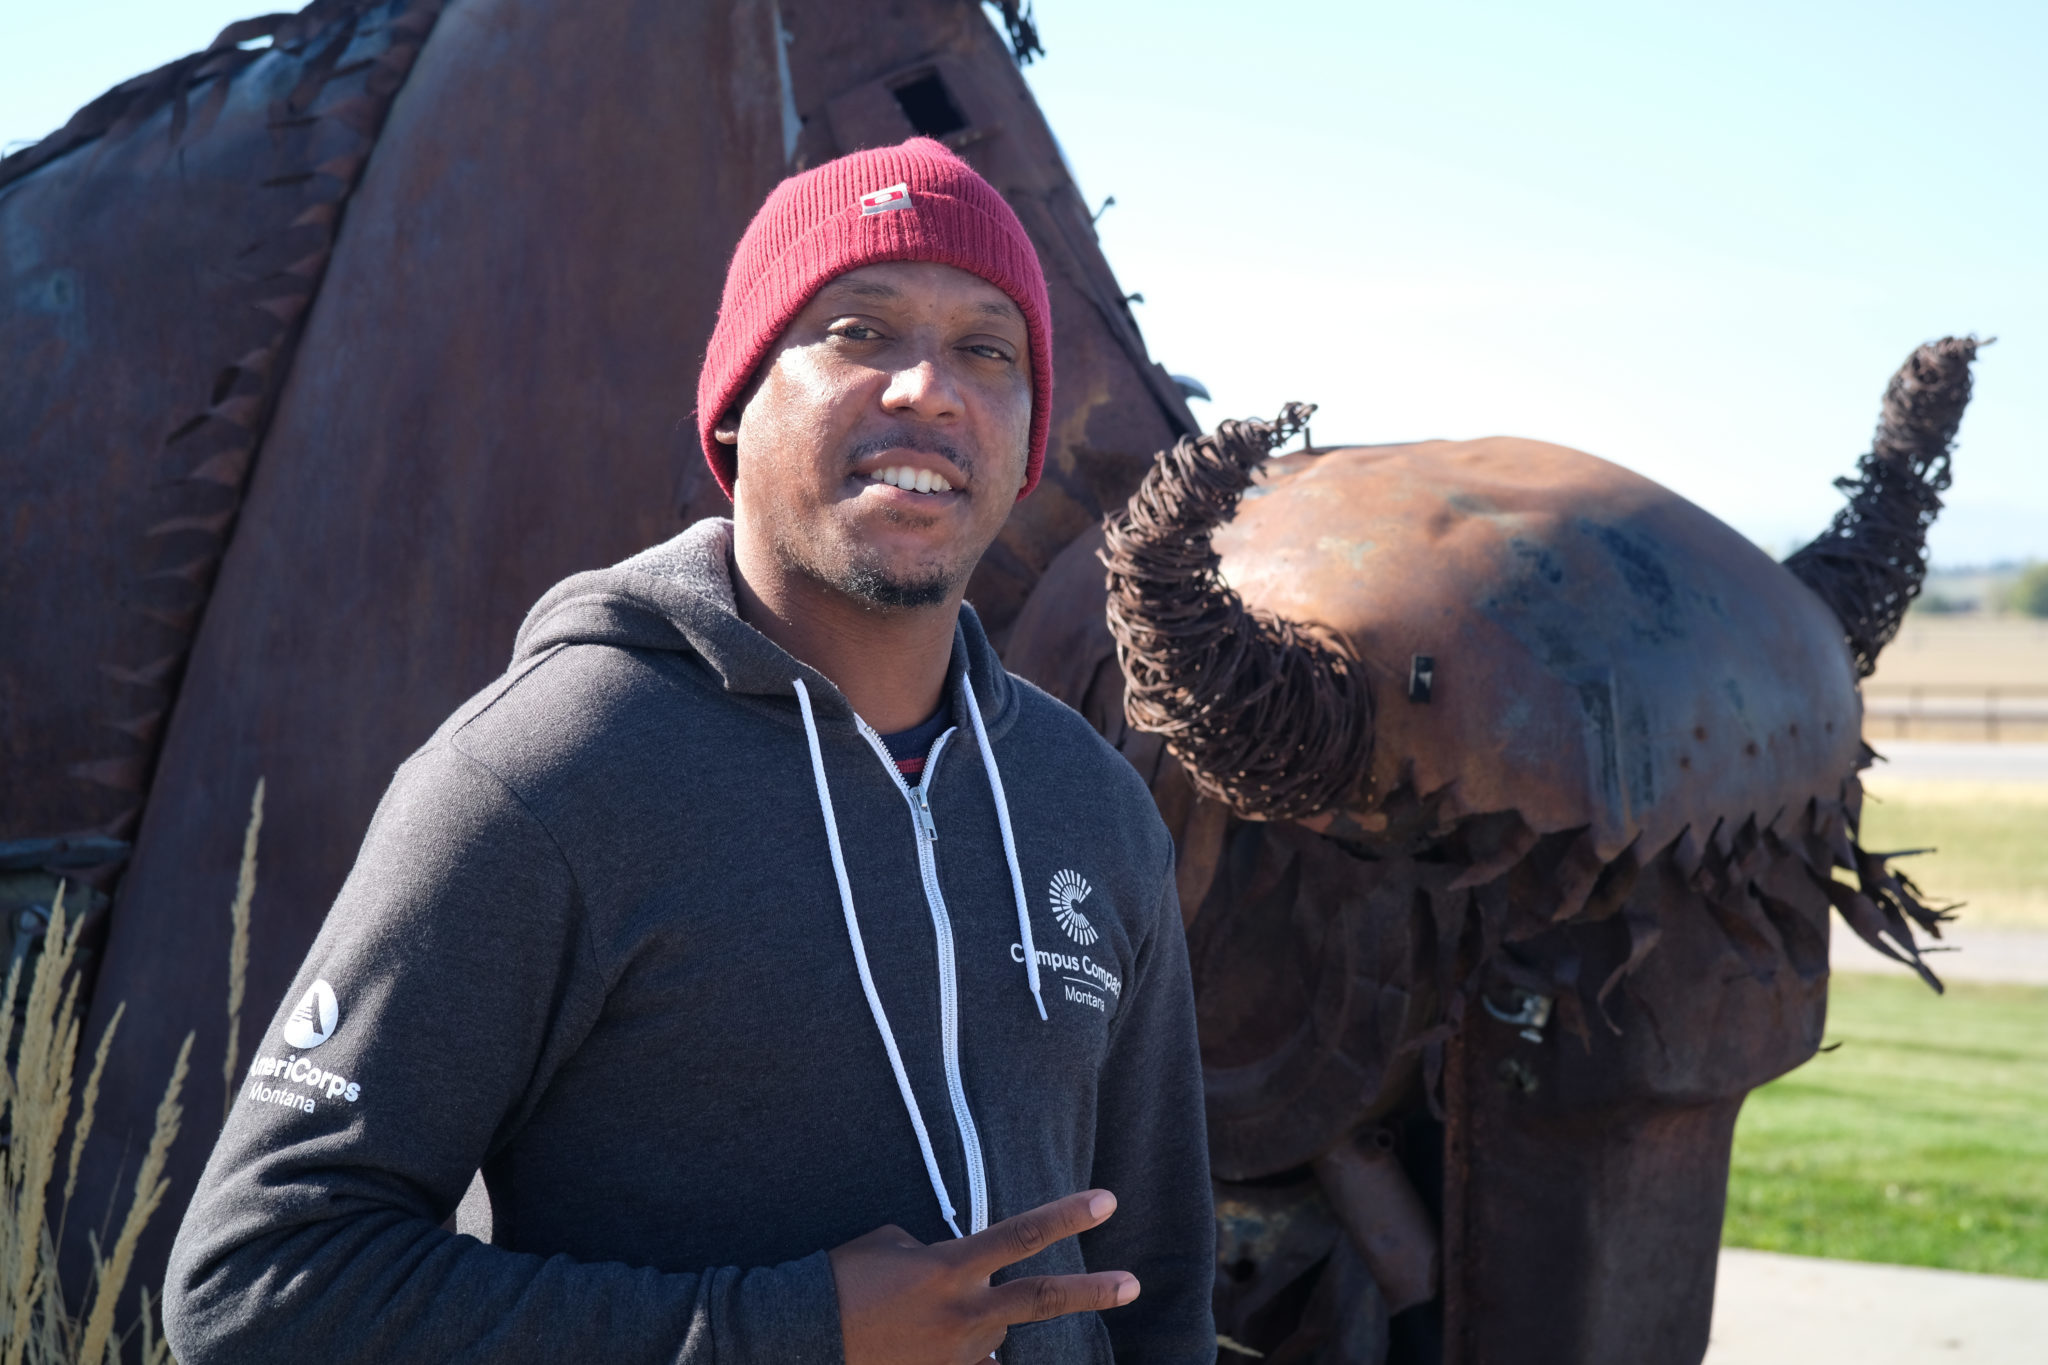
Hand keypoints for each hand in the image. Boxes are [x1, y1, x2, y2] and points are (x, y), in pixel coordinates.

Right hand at [830, 1188, 1139, 1364]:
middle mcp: (962, 1312)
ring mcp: (956, 1353)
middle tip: (1133, 1284)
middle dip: (1094, 1293)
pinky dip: (969, 1354)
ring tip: (925, 1315)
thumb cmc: (845, 1277)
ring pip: (997, 1333)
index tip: (1107, 1200)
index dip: (1067, 1216)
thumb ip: (944, 1254)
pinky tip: (936, 1342)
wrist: (804, 1334)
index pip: (1021, 1235)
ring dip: (979, 1321)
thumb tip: (967, 1276)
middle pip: (1041, 1299)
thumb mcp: (894, 1244)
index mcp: (949, 1266)